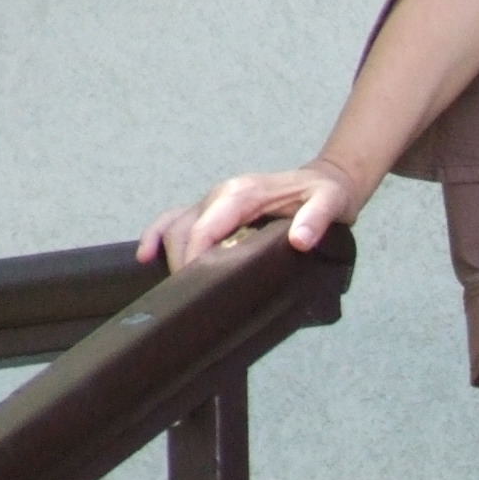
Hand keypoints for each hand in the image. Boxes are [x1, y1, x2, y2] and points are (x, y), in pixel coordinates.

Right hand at [139, 158, 362, 271]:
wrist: (325, 181)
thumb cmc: (327, 195)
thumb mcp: (331, 204)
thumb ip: (316, 220)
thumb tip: (299, 241)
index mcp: (243, 194)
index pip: (206, 228)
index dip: (196, 258)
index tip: (196, 286)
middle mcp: (222, 194)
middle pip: (185, 230)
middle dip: (181, 263)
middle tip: (188, 298)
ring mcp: (215, 200)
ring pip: (176, 224)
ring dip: (166, 252)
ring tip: (169, 289)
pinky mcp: (215, 208)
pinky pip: (177, 218)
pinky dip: (158, 234)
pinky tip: (146, 256)